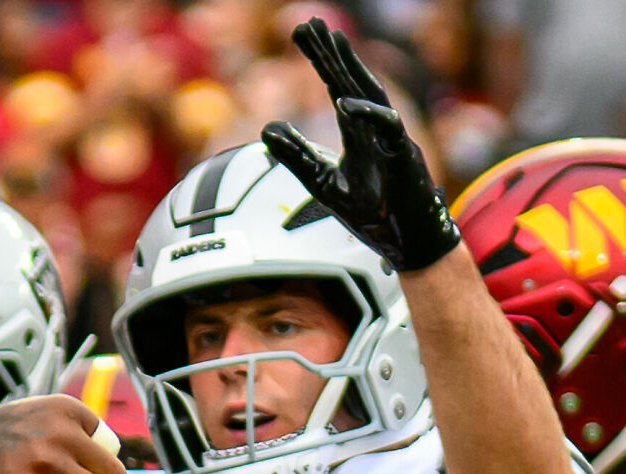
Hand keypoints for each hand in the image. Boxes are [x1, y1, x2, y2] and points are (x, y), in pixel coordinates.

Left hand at [261, 17, 459, 271]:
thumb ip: (297, 157)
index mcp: (359, 135)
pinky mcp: (404, 158)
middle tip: (308, 24)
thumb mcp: (323, 185)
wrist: (409, 246)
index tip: (301, 33)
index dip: (321, 61)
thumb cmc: (374, 216)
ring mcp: (393, 141)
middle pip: (352, 82)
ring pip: (372, 95)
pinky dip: (366, 115)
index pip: (338, 88)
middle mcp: (376, 131)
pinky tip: (342, 103)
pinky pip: (388, 128)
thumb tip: (266, 129)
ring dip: (351, 69)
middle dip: (330, 53)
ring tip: (333, 43)